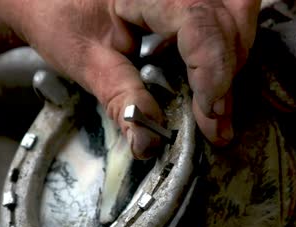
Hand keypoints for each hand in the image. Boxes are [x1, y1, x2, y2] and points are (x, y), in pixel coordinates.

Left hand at [0, 0, 261, 156]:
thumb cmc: (59, 17)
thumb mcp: (85, 60)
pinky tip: (210, 87)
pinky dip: (223, 54)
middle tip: (215, 125)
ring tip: (214, 111)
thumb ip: (119, 98)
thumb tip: (147, 143)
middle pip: (229, 19)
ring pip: (236, 17)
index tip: (210, 115)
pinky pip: (223, 20)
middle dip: (227, 73)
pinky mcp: (188, 0)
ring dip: (231, 64)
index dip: (212, 69)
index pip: (199, 22)